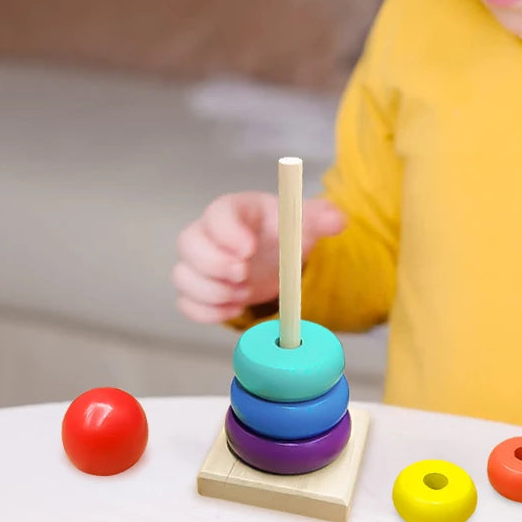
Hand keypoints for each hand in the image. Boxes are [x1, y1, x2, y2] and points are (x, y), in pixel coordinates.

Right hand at [173, 191, 346, 323]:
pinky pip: (185, 302)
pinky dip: (207, 311)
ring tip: (245, 294)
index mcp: (236, 210)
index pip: (217, 213)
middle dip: (214, 265)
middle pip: (189, 242)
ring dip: (212, 291)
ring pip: (183, 275)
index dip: (227, 232)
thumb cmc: (285, 231)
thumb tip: (338, 220)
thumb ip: (323, 217)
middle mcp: (209, 233)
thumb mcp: (306, 221)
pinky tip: (235, 308)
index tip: (249, 249)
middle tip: (245, 276)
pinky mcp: (198, 288)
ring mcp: (200, 262)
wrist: (276, 254)